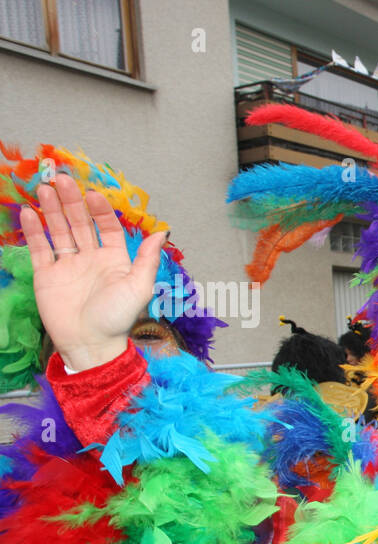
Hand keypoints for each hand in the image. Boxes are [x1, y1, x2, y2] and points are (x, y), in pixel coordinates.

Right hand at [18, 173, 165, 370]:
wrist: (90, 344)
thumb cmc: (117, 318)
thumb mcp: (138, 286)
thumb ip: (147, 258)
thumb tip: (162, 231)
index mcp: (114, 259)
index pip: (106, 227)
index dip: (100, 210)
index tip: (92, 195)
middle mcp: (90, 258)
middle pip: (79, 223)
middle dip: (71, 202)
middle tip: (61, 179)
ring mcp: (67, 265)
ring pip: (58, 230)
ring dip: (51, 210)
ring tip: (44, 189)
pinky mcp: (47, 275)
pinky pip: (40, 248)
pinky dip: (34, 231)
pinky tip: (29, 212)